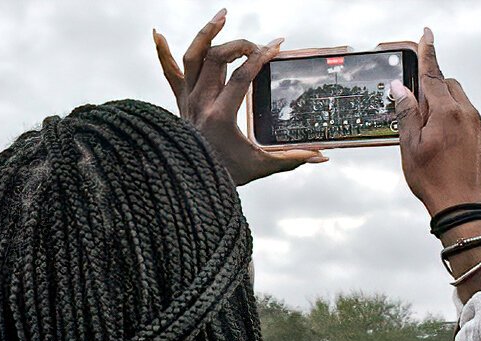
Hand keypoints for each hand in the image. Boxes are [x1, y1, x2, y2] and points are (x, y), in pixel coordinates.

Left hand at [153, 9, 327, 185]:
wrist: (191, 183)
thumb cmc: (226, 175)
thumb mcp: (261, 167)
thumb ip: (291, 158)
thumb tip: (322, 157)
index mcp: (220, 115)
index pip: (242, 76)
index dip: (261, 57)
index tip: (276, 47)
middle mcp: (200, 103)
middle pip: (217, 58)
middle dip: (240, 45)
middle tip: (259, 46)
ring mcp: (187, 100)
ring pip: (192, 57)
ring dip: (207, 34)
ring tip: (223, 16)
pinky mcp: (180, 101)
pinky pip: (170, 73)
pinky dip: (163, 53)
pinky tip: (157, 34)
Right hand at [391, 28, 480, 215]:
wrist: (461, 207)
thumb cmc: (432, 179)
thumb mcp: (409, 145)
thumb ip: (407, 112)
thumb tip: (401, 88)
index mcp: (446, 112)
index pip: (434, 74)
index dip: (428, 52)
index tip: (427, 34)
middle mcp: (468, 114)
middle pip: (448, 86)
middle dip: (433, 88)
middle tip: (417, 109)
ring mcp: (480, 126)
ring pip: (461, 102)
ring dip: (445, 106)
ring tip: (431, 133)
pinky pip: (470, 119)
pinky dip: (456, 122)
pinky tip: (446, 145)